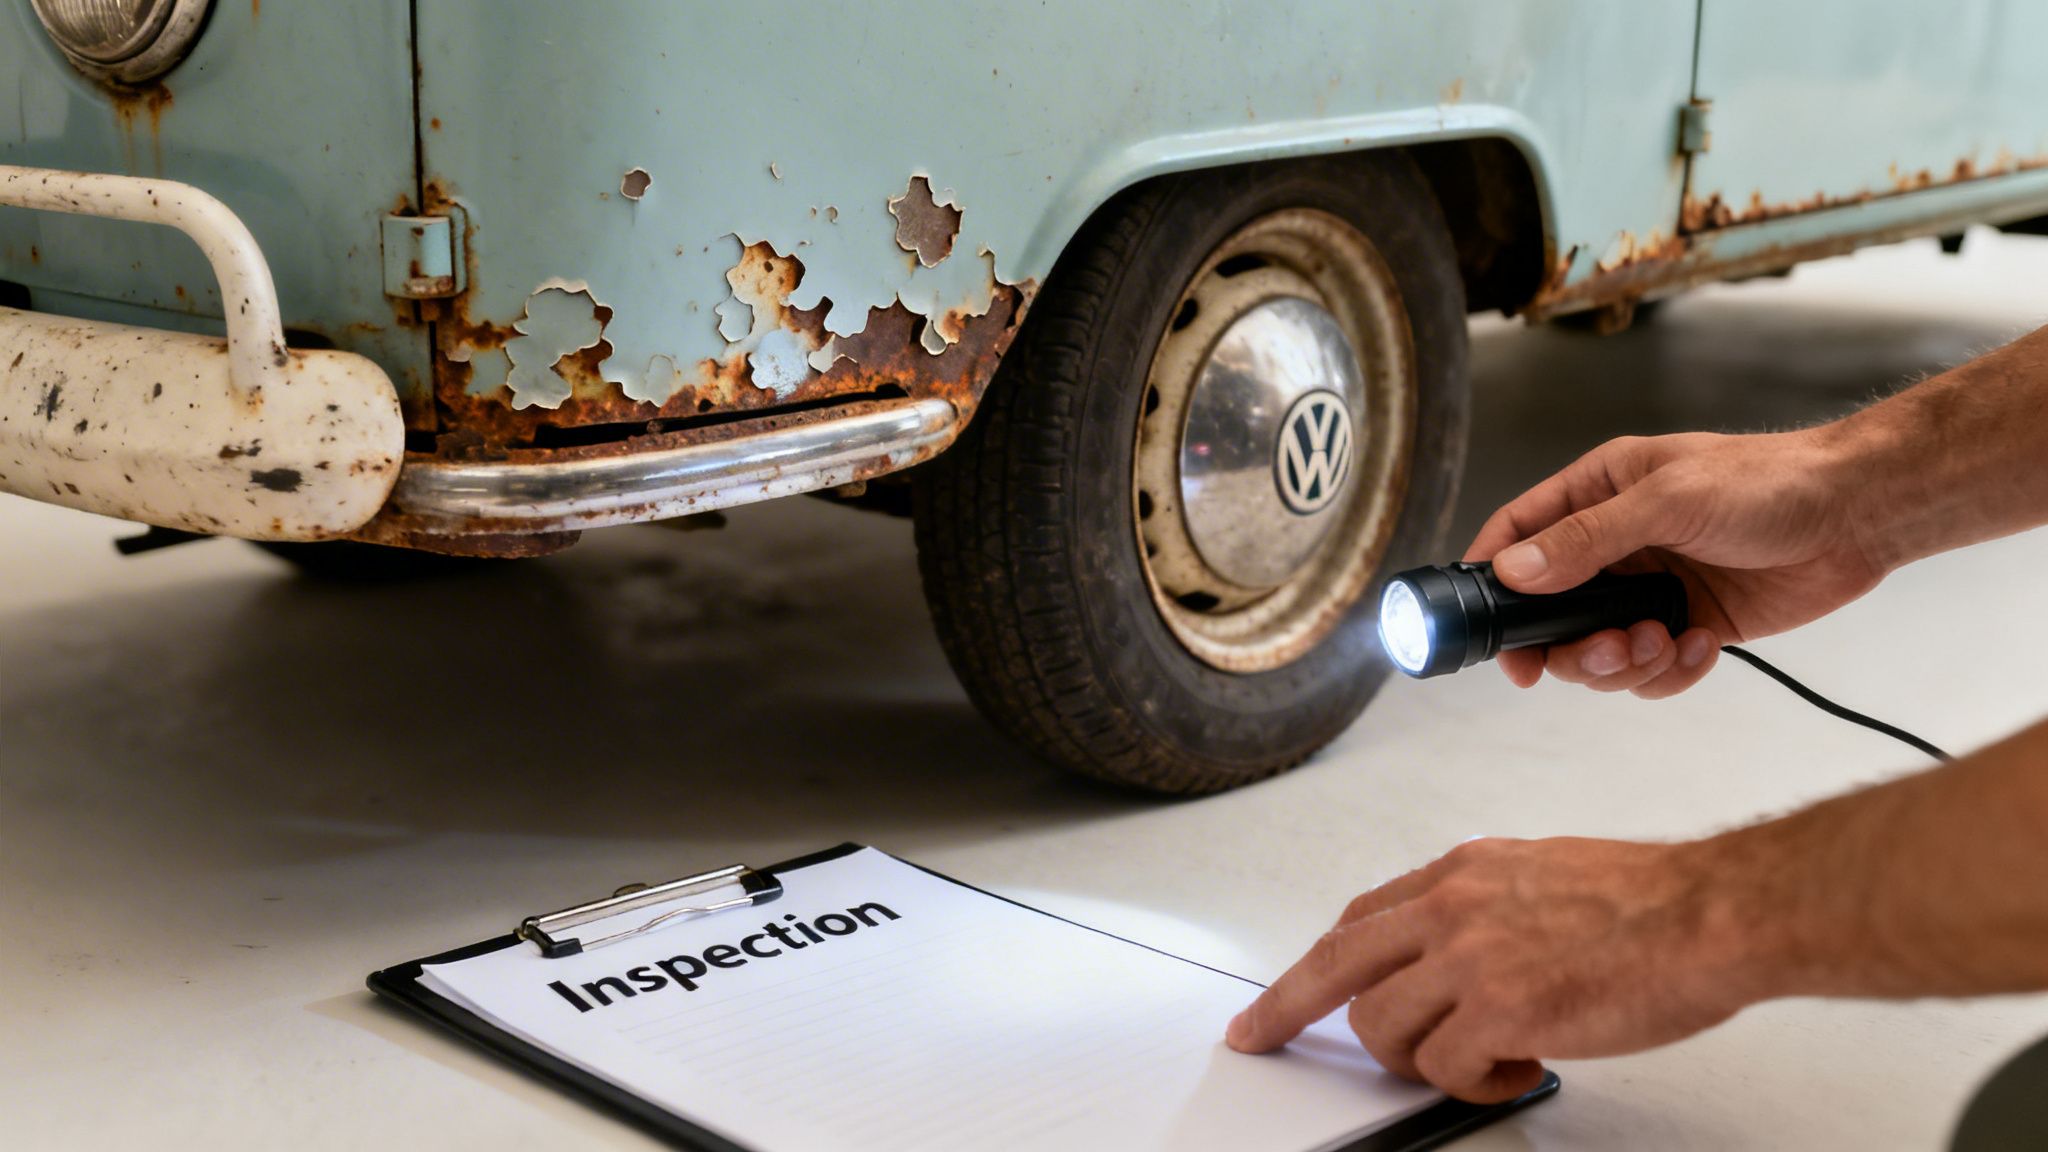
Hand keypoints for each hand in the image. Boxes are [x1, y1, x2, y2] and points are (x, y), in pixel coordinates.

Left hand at [1224, 837, 1754, 1102]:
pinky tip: (1519, 1069)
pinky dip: (1475, 1084)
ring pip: (1384, 1029)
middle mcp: (1450, 909)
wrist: (1708, 914)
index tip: (1278, 996)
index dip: (1312, 965)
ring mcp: (1469, 959)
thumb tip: (1451, 956)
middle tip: (1260, 1041)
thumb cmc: (1648, 901)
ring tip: (1484, 1059)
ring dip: (1421, 1061)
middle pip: (1333, 966)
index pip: (1357, 922)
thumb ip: (1481, 909)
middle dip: (1284, 1010)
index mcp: (1459, 873)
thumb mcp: (1539, 875)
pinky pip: (1444, 1069)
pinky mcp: (1498, 1010)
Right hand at [1464, 430, 1884, 696]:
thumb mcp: (1668, 501)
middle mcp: (1616, 544)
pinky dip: (1670, 672)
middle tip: (1606, 652)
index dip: (1492, 581)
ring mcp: (1651, 588)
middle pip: (1551, 612)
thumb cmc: (1769, 483)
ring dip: (1624, 663)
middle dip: (1571, 647)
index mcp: (1597, 493)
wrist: (1857, 515)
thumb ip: (1587, 539)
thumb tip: (1513, 570)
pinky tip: (1702, 646)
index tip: (1488, 632)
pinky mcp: (1689, 625)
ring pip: (1598, 651)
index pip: (1518, 535)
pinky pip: (1652, 670)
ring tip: (1663, 644)